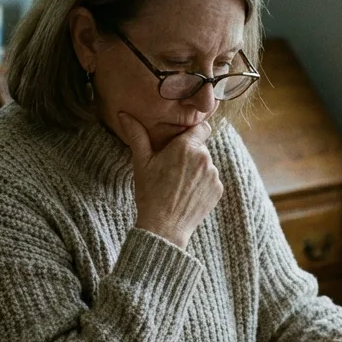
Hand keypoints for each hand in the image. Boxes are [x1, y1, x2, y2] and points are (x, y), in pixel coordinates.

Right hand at [117, 112, 222, 247]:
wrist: (164, 227)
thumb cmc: (150, 193)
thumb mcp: (141, 162)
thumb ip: (137, 135)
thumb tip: (123, 114)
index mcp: (187, 147)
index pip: (201, 127)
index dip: (192, 133)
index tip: (181, 142)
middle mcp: (204, 158)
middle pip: (201, 147)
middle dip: (189, 153)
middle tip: (172, 168)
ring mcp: (213, 175)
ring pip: (206, 164)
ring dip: (196, 169)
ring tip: (178, 184)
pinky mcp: (218, 190)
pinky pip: (211, 180)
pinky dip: (202, 184)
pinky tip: (186, 194)